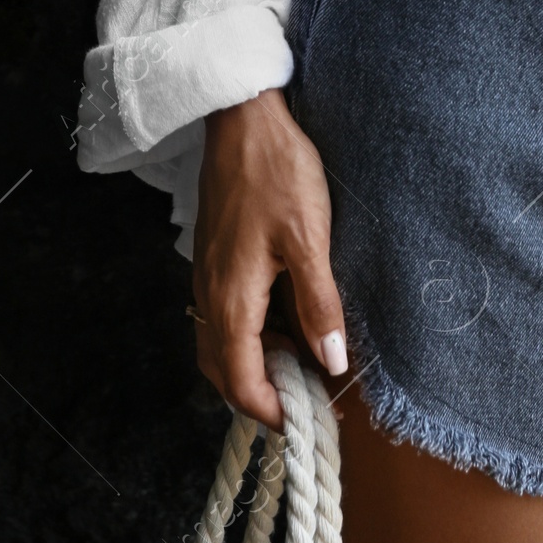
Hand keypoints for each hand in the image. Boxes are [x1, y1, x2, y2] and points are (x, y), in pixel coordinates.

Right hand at [190, 87, 347, 429]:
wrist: (242, 120)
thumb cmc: (276, 173)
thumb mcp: (309, 238)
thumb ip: (320, 303)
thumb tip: (332, 360)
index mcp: (232, 300)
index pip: (242, 381)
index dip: (272, 411)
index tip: (307, 423)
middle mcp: (211, 296)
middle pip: (224, 372)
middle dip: (260, 397)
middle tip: (305, 403)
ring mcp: (209, 277)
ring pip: (221, 345)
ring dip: (254, 366)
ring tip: (300, 366)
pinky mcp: (216, 259)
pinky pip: (224, 317)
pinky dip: (249, 336)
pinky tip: (283, 323)